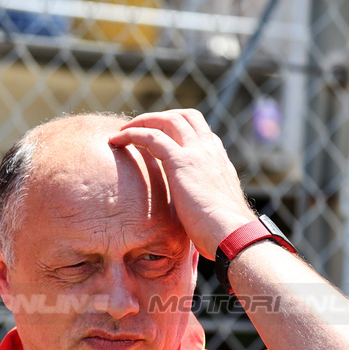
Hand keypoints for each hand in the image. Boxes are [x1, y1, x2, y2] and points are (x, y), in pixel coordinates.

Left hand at [109, 108, 255, 257]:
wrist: (231, 232)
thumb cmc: (221, 230)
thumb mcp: (214, 206)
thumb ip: (203, 198)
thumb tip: (194, 213)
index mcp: (218, 159)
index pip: (199, 131)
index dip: (176, 128)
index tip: (157, 136)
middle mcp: (209, 149)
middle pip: (185, 116)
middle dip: (159, 117)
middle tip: (138, 127)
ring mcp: (196, 152)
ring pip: (168, 120)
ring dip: (143, 121)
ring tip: (122, 132)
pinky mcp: (181, 161)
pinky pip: (152, 137)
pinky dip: (133, 133)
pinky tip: (117, 140)